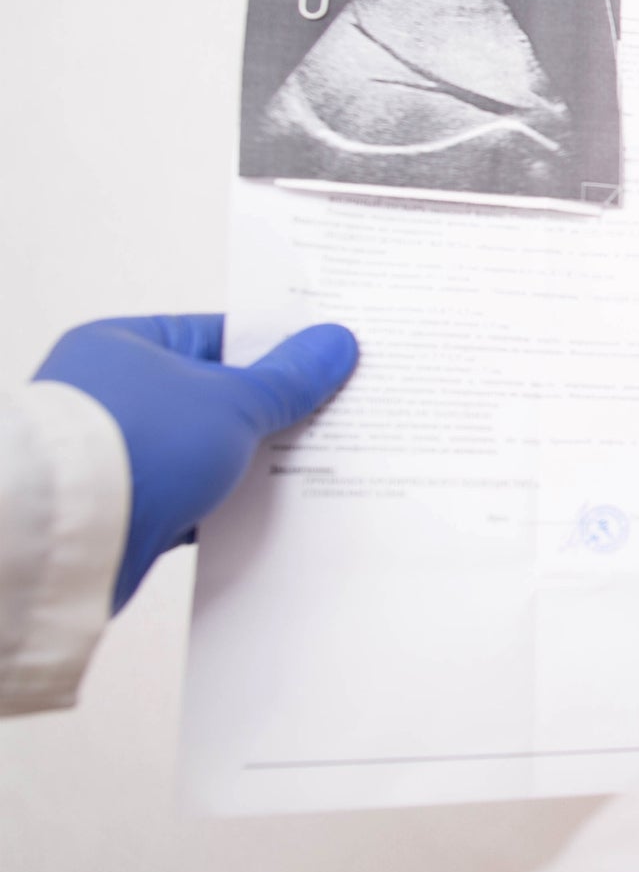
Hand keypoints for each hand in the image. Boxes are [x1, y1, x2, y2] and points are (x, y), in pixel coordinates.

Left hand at [32, 315, 359, 610]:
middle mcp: (113, 393)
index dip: (279, 346)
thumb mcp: (231, 402)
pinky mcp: (124, 506)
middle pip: (217, 395)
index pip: (219, 334)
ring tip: (318, 464)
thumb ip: (288, 378)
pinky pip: (193, 496)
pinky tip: (275, 511)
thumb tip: (337, 342)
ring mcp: (118, 452)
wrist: (67, 538)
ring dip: (254, 461)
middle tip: (337, 413)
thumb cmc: (137, 445)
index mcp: (125, 345)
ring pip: (208, 450)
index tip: (329, 358)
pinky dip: (229, 503)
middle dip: (275, 410)